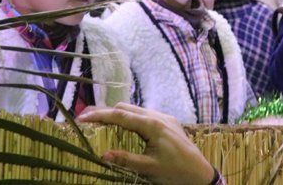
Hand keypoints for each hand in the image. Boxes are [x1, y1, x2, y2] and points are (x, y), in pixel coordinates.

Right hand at [78, 103, 215, 184]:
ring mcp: (165, 118)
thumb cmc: (175, 172)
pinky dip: (131, 118)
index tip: (82, 117)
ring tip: (101, 123)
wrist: (200, 174)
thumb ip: (126, 159)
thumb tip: (102, 155)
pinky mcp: (169, 122)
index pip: (121, 115)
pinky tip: (124, 128)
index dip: (100, 115)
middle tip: (87, 119)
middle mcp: (158, 116)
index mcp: (153, 125)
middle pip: (126, 108)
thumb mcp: (149, 168)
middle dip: (106, 112)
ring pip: (136, 110)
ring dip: (119, 115)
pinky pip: (145, 115)